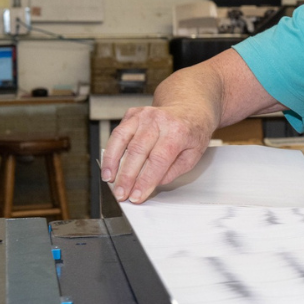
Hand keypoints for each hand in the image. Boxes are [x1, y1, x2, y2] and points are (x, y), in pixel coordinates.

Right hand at [101, 105, 215, 203]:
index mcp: (178, 131)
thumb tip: (151, 183)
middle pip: (137, 151)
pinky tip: (109, 166)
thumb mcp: (193, 155)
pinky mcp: (132, 114)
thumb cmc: (192, 132)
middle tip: (121, 194)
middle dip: (126, 177)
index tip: (136, 196)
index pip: (158, 160)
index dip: (145, 180)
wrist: (189, 108)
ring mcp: (143, 115)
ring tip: (109, 181)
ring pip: (122, 140)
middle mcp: (158, 120)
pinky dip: (111, 151)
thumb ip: (173, 171)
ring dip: (113, 163)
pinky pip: (117, 134)